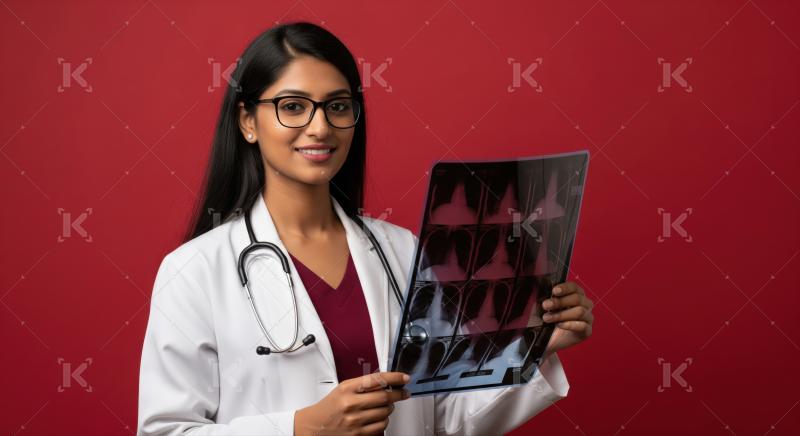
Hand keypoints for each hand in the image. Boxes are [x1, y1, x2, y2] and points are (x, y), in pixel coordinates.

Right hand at [294, 371, 410, 435]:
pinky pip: (381, 427)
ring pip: (385, 413)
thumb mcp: (343, 389)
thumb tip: (388, 381)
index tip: (404, 378)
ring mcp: (355, 421)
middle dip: (398, 394)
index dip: (395, 377)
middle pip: (385, 397)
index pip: (377, 379)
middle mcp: (351, 404)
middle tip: (403, 393)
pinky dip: (384, 421)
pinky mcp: (358, 435)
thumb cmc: (330, 407)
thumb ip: (363, 385)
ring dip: (389, 409)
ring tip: (384, 407)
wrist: (314, 427)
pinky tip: (379, 418)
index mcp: (347, 389)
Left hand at [542, 281, 593, 358]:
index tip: (554, 291)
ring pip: (580, 311)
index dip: (565, 287)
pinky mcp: (587, 331)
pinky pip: (583, 326)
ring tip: (547, 318)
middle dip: (560, 301)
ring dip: (561, 314)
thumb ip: (548, 297)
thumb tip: (543, 289)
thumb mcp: (546, 306)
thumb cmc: (548, 319)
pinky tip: (559, 325)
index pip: (575, 287)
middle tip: (546, 305)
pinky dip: (569, 324)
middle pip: (577, 298)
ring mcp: (587, 318)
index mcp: (576, 295)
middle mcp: (585, 305)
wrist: (547, 339)